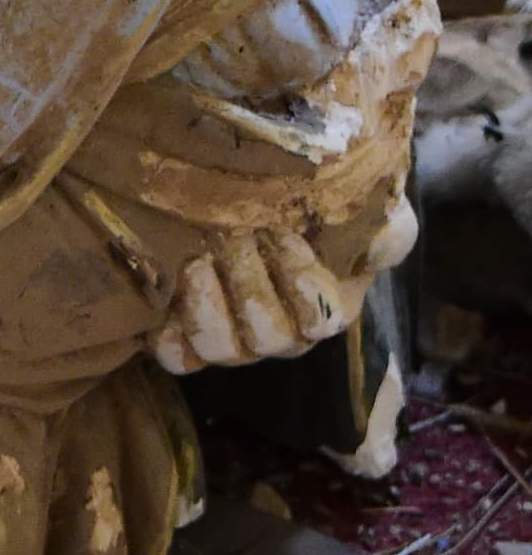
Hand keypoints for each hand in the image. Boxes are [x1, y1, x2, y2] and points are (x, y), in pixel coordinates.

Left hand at [151, 208, 406, 374]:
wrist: (259, 196)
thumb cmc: (319, 208)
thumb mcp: (368, 210)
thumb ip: (387, 230)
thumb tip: (377, 245)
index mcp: (326, 310)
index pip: (320, 317)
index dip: (302, 281)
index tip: (286, 233)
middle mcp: (279, 333)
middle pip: (267, 334)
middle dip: (249, 284)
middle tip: (233, 234)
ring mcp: (233, 339)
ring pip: (221, 347)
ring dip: (207, 306)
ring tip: (197, 260)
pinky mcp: (188, 337)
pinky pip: (179, 357)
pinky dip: (170, 337)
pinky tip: (166, 302)